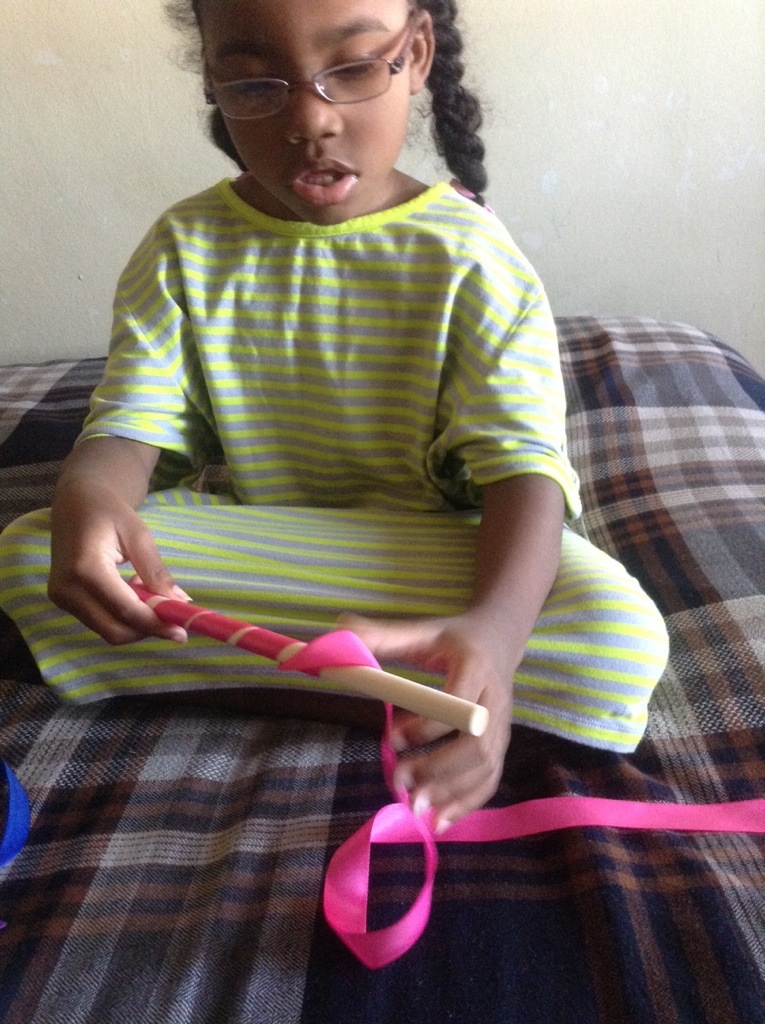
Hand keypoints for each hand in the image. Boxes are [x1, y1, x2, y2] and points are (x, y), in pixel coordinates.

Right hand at [48, 480, 188, 644]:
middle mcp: (67, 589)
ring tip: (151, 596)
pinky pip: (99, 621)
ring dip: (136, 624)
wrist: (75, 502)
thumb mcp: (139, 535)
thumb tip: (180, 602)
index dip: (156, 624)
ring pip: (107, 630)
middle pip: (114, 630)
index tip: (182, 631)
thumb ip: (156, 572)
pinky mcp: (63, 601)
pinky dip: (122, 618)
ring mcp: (61, 598)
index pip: (126, 610)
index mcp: (85, 568)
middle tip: (174, 621)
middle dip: (147, 630)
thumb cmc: (109, 511)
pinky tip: (134, 595)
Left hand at [339, 612, 516, 829]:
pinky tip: (440, 821)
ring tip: (416, 808)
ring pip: (486, 766)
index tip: (392, 737)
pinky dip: (468, 803)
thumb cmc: (452, 638)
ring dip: (451, 791)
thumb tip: (338, 629)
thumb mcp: (421, 630)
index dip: (427, 725)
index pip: (458, 703)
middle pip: (476, 742)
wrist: (498, 640)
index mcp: (474, 667)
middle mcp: (495, 699)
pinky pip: (491, 779)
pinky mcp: (502, 744)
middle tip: (400, 782)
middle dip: (438, 767)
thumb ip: (383, 635)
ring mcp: (503, 725)